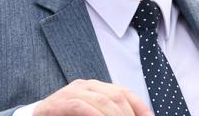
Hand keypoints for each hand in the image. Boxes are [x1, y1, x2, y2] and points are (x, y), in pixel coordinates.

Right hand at [34, 79, 153, 115]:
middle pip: (117, 97)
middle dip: (128, 115)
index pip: (124, 93)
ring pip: (103, 100)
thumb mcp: (91, 113)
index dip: (140, 107)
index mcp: (95, 87)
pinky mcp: (58, 103)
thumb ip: (107, 112)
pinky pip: (80, 106)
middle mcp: (85, 85)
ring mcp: (71, 92)